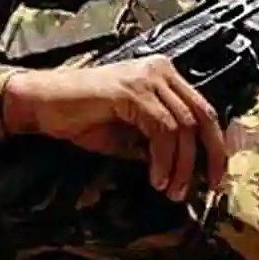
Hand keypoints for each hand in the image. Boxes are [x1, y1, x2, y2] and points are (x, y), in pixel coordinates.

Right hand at [3, 55, 225, 201]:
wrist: (43, 102)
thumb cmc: (82, 116)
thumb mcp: (130, 133)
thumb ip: (158, 141)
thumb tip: (187, 166)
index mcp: (163, 75)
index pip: (201, 108)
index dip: (214, 143)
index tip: (214, 173)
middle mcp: (159, 70)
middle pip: (201, 114)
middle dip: (211, 154)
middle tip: (207, 186)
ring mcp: (146, 77)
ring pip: (183, 124)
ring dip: (181, 164)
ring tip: (171, 189)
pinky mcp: (131, 90)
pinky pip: (162, 128)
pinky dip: (163, 158)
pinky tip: (155, 177)